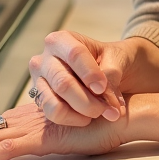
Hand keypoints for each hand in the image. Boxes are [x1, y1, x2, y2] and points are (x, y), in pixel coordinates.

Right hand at [29, 32, 158, 126]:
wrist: (110, 73)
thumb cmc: (113, 60)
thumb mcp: (118, 58)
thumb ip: (112, 72)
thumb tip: (104, 95)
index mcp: (62, 40)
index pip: (74, 54)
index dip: (90, 73)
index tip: (103, 88)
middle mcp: (44, 59)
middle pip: (63, 82)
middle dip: (88, 100)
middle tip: (109, 110)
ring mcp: (40, 82)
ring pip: (54, 102)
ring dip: (81, 112)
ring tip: (100, 113)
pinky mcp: (41, 101)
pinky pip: (53, 115)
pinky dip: (73, 119)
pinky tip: (88, 118)